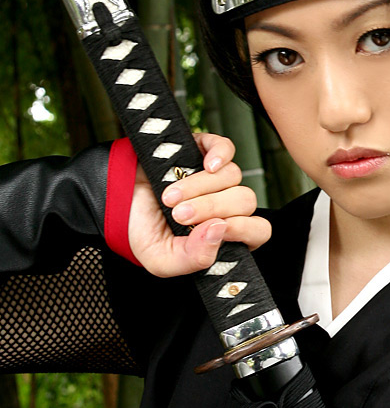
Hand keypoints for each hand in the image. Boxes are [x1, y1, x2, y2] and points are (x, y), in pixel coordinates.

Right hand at [128, 131, 270, 274]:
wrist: (113, 202)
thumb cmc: (142, 231)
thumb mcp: (163, 259)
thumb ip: (195, 258)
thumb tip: (221, 231)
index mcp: (226, 234)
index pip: (258, 231)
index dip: (242, 229)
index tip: (211, 228)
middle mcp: (228, 205)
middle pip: (245, 201)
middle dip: (210, 208)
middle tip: (178, 214)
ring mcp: (218, 177)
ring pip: (232, 176)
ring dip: (199, 187)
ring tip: (169, 197)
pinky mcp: (204, 151)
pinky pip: (227, 147)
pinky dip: (219, 154)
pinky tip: (205, 165)